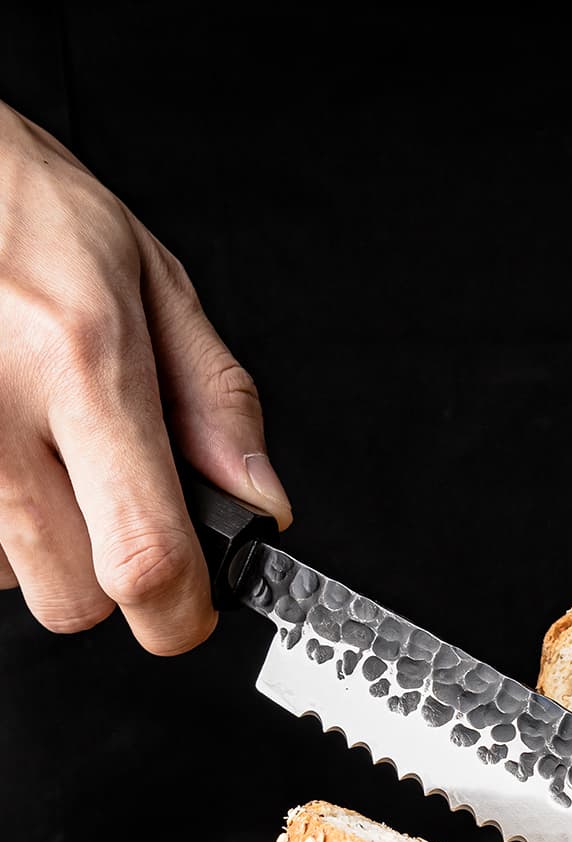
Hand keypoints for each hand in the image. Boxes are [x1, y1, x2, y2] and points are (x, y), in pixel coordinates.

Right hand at [0, 103, 289, 653]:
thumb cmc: (24, 210)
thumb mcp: (153, 283)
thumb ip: (217, 402)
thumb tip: (260, 502)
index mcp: (83, 363)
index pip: (146, 558)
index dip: (180, 614)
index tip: (192, 608)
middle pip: (72, 598)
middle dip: (111, 580)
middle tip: (115, 511)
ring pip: (8, 578)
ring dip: (39, 544)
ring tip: (39, 451)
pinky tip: (0, 451)